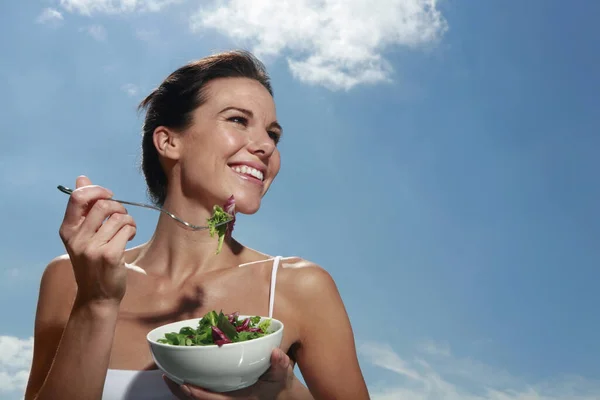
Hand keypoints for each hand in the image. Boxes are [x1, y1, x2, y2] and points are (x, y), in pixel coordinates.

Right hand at [58, 176, 136, 305]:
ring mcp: (92, 248)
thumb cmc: (92, 262)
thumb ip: (83, 208)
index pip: (76, 197)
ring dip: (128, 220)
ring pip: (118, 217)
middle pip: (103, 204)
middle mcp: (77, 238)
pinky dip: (132, 230)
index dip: (96, 190)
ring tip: (126, 230)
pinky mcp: (109, 256)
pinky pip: (127, 229)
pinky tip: (128, 238)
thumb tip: (82, 178)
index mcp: (67, 230)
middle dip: (118, 206)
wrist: (96, 296)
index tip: (108, 195)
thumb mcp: (82, 235)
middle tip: (122, 217)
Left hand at [163, 348, 294, 399]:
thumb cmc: (278, 385)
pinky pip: (202, 397)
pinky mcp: (221, 397)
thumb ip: (280, 364)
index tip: (183, 381)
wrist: (281, 397)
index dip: (195, 392)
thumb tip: (276, 352)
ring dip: (181, 391)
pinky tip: (181, 379)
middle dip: (181, 391)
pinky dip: (188, 390)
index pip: (211, 399)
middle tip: (167, 376)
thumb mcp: (282, 375)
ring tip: (169, 377)